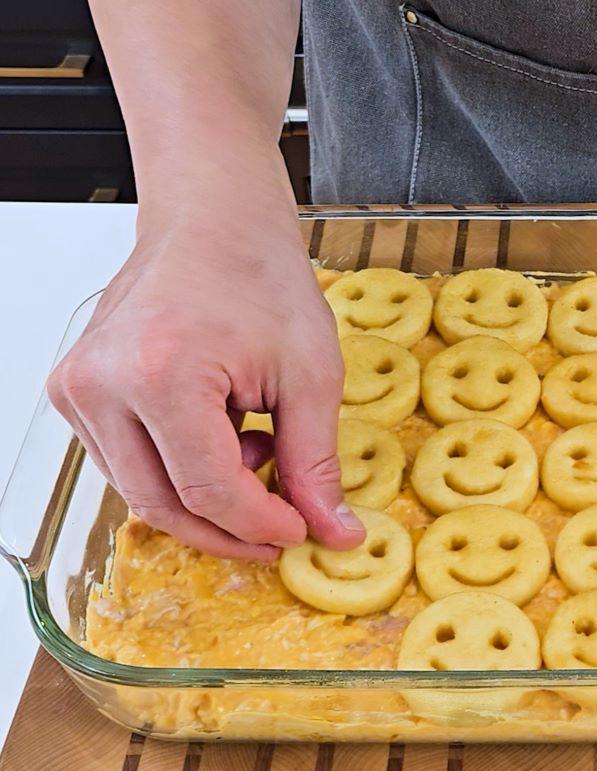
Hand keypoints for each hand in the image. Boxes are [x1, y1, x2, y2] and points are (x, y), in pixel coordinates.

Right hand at [48, 202, 364, 559]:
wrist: (214, 223)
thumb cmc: (261, 278)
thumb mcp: (311, 374)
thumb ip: (315, 463)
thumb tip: (332, 532)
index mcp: (160, 374)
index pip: (207, 492)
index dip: (260, 524)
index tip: (300, 531)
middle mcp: (101, 385)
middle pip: (163, 504)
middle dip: (230, 527)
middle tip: (283, 523)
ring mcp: (77, 389)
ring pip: (141, 492)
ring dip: (205, 496)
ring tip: (257, 447)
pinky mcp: (75, 392)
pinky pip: (126, 463)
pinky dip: (178, 470)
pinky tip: (224, 435)